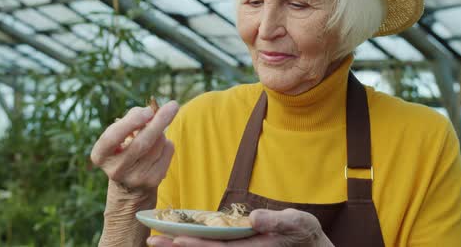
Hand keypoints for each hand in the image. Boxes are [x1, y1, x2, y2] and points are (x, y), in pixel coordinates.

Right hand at [90, 101, 179, 198]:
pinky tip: (158, 147)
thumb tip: (153, 112)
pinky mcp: (153, 180)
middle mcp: (116, 169)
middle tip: (173, 106)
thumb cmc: (124, 150)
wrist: (130, 187)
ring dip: (161, 132)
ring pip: (158, 144)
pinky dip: (166, 143)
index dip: (131, 123)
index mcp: (100, 155)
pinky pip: (167, 151)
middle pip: (141, 143)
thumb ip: (132, 120)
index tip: (148, 111)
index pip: (112, 138)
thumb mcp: (119, 136)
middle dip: (159, 122)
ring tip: (154, 133)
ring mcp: (135, 177)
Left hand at [147, 208, 333, 246]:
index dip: (196, 245)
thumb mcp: (297, 222)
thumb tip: (255, 217)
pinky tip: (177, 240)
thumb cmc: (304, 233)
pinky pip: (213, 246)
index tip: (175, 240)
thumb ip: (277, 221)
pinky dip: (195, 244)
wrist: (308, 245)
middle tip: (151, 240)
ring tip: (155, 240)